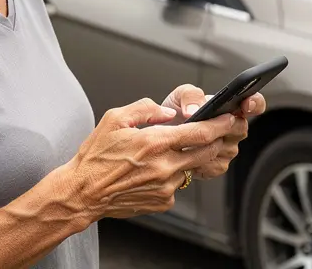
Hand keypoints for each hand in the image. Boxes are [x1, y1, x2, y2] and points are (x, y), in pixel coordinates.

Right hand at [60, 98, 236, 220]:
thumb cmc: (96, 155)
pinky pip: (177, 185)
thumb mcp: (115, 119)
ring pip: (190, 168)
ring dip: (187, 158)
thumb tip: (169, 112)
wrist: (83, 192)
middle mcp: (165, 166)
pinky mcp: (163, 202)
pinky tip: (152, 172)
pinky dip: (172, 176)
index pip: (200, 132)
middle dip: (213, 140)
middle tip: (211, 132)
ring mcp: (166, 187)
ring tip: (164, 154)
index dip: (219, 124)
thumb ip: (146, 109)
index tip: (228, 117)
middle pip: (206, 152)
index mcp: (155, 142)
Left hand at [161, 84, 266, 179]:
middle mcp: (234, 128)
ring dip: (207, 144)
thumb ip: (190, 96)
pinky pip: (215, 164)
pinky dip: (200, 160)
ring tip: (188, 140)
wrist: (163, 137)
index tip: (246, 104)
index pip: (255, 103)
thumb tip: (195, 110)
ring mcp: (228, 148)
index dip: (255, 103)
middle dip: (222, 126)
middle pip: (241, 128)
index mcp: (231, 107)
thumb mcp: (179, 96)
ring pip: (227, 148)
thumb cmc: (175, 113)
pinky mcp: (218, 165)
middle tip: (203, 124)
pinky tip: (188, 154)